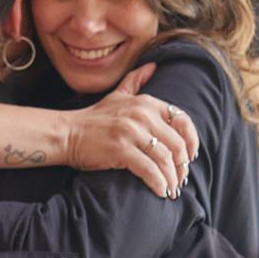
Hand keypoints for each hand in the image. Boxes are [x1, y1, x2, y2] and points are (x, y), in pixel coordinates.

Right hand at [64, 63, 200, 198]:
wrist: (66, 133)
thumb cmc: (93, 118)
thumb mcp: (117, 95)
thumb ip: (136, 81)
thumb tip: (152, 65)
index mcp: (146, 102)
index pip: (183, 120)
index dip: (192, 141)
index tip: (190, 157)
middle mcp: (142, 115)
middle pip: (177, 144)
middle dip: (182, 166)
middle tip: (180, 179)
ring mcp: (131, 133)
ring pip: (165, 159)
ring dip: (171, 179)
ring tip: (171, 189)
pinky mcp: (121, 150)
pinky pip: (149, 170)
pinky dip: (158, 183)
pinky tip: (160, 191)